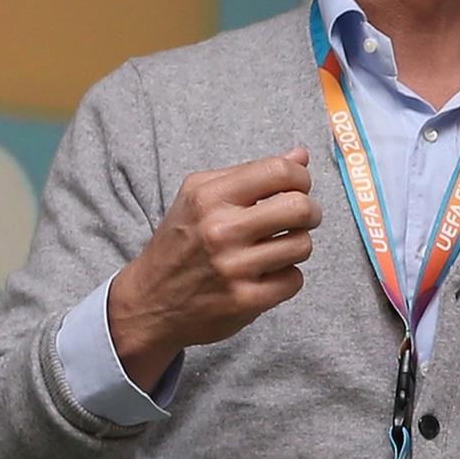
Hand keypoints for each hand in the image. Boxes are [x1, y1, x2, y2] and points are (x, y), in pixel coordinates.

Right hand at [107, 149, 318, 389]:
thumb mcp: (200, 197)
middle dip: (310, 211)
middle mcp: (221, 230)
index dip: (300, 178)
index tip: (298, 187)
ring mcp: (233, 267)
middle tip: (300, 218)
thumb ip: (250, 174)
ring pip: (302, 245)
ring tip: (277, 247)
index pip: (279, 171)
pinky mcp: (245, 300)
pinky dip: (286, 277)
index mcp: (208, 196)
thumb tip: (301, 156)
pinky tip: (266, 274)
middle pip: (300, 208)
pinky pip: (294, 279)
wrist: (149, 301)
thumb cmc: (181, 243)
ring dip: (296, 245)